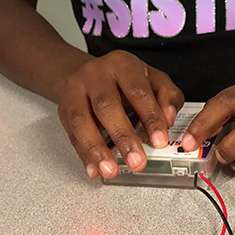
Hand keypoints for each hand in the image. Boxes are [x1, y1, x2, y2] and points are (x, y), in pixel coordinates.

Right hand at [57, 51, 183, 178]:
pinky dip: (83, 154)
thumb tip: (169, 119)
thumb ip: (168, 97)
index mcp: (122, 64)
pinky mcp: (64, 110)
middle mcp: (95, 74)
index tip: (159, 141)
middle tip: (137, 162)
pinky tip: (94, 169)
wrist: (91, 73)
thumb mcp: (154, 80)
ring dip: (97, 149)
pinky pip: (72, 134)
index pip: (138, 91)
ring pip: (82, 121)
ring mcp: (75, 91)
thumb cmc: (127, 80)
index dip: (150, 117)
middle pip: (107, 106)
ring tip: (110, 170)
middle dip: (123, 137)